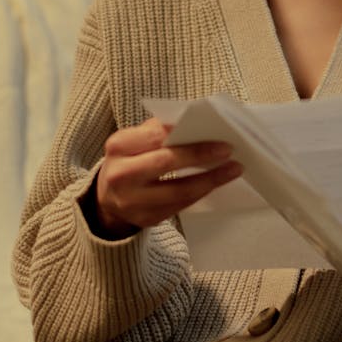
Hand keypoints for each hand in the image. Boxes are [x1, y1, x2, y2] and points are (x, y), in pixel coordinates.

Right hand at [95, 117, 242, 235]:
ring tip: (233, 168)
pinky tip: (217, 182)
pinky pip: (181, 205)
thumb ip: (158, 130)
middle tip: (227, 149)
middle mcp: (121, 175)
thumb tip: (194, 122)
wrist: (108, 200)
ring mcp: (133, 201)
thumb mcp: (133, 141)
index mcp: (118, 147)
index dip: (182, 133)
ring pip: (179, 190)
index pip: (154, 136)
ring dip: (210, 179)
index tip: (209, 128)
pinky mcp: (147, 219)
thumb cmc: (129, 160)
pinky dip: (202, 192)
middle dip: (200, 155)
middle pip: (166, 163)